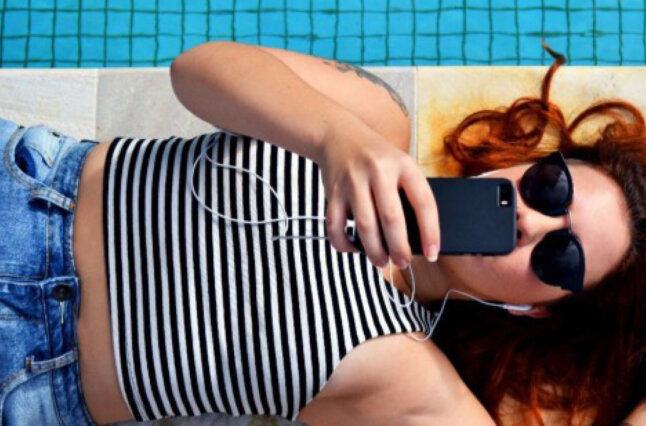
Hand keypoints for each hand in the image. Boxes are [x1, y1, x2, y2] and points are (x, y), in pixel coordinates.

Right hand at [316, 115, 439, 267]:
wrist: (338, 135)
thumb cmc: (377, 157)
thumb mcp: (400, 164)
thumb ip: (408, 193)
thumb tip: (415, 239)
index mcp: (404, 165)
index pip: (423, 202)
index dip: (430, 231)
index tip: (432, 253)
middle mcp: (378, 171)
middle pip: (391, 218)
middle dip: (399, 248)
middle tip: (404, 263)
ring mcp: (353, 181)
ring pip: (365, 226)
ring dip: (374, 251)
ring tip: (381, 261)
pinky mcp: (333, 192)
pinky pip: (336, 226)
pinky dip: (344, 243)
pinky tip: (354, 248)